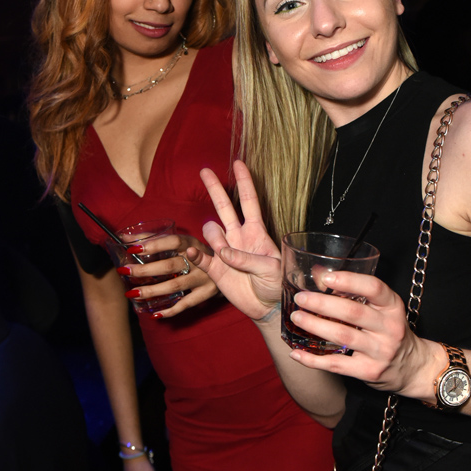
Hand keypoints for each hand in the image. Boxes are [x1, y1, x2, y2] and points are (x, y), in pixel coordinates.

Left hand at [117, 234, 218, 317]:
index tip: (133, 249)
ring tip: (133, 293)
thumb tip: (126, 237)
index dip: (153, 245)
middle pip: (170, 265)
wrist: (230, 267)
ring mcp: (205, 278)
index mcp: (192, 243)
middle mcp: (200, 260)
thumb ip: (154, 238)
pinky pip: (186, 304)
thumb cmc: (198, 253)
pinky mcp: (207, 293)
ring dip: (152, 291)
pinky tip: (155, 313)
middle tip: (125, 271)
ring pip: (175, 286)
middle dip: (145, 270)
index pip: (172, 242)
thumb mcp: (182, 243)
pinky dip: (170, 310)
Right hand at [187, 160, 281, 320]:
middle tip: (204, 171)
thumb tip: (224, 252)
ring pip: (211, 230)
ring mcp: (225, 251)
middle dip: (215, 188)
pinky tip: (192, 253)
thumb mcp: (273, 269)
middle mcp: (239, 237)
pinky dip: (194, 253)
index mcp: (257, 232)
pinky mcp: (214, 268)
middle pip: (224, 206)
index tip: (238, 163)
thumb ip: (249, 259)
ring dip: (214, 237)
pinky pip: (199, 256)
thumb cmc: (277, 284)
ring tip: (224, 254)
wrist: (268, 307)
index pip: (249, 201)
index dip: (244, 182)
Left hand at [288, 269, 439, 399]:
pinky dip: (313, 359)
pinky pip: (336, 365)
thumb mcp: (382, 308)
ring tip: (296, 317)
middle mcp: (389, 328)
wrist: (411, 367)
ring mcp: (380, 351)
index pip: (374, 288)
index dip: (349, 281)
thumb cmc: (388, 330)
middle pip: (353, 312)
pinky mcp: (369, 372)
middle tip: (301, 298)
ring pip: (343, 336)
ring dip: (315, 326)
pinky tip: (296, 353)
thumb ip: (355, 293)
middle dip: (322, 303)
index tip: (326, 278)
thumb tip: (317, 273)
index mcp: (392, 306)